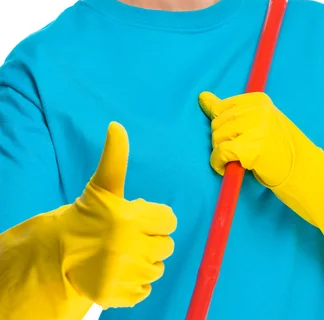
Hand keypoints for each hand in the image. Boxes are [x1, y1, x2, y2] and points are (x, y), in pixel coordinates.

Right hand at [61, 122, 176, 308]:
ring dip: (145, 261)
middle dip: (152, 239)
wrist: (57, 254)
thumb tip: (116, 125)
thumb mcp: (103, 185)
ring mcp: (121, 273)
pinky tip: (119, 272)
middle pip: (166, 245)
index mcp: (128, 217)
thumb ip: (115, 157)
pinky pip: (144, 291)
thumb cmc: (88, 215)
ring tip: (124, 254)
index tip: (138, 217)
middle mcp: (126, 246)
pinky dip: (135, 284)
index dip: (156, 217)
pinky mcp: (115, 295)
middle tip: (130, 236)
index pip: (169, 220)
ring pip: (156, 269)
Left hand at [199, 91, 323, 275]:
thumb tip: (202, 97)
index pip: (221, 107)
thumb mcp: (257, 123)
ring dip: (220, 153)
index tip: (237, 138)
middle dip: (221, 140)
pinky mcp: (254, 148)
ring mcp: (257, 127)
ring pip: (217, 137)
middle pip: (217, 122)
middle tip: (238, 153)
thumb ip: (231, 110)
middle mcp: (258, 109)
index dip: (223, 127)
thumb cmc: (279, 149)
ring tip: (238, 160)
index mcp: (259, 99)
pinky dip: (218, 163)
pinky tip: (227, 169)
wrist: (307, 174)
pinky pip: (221, 153)